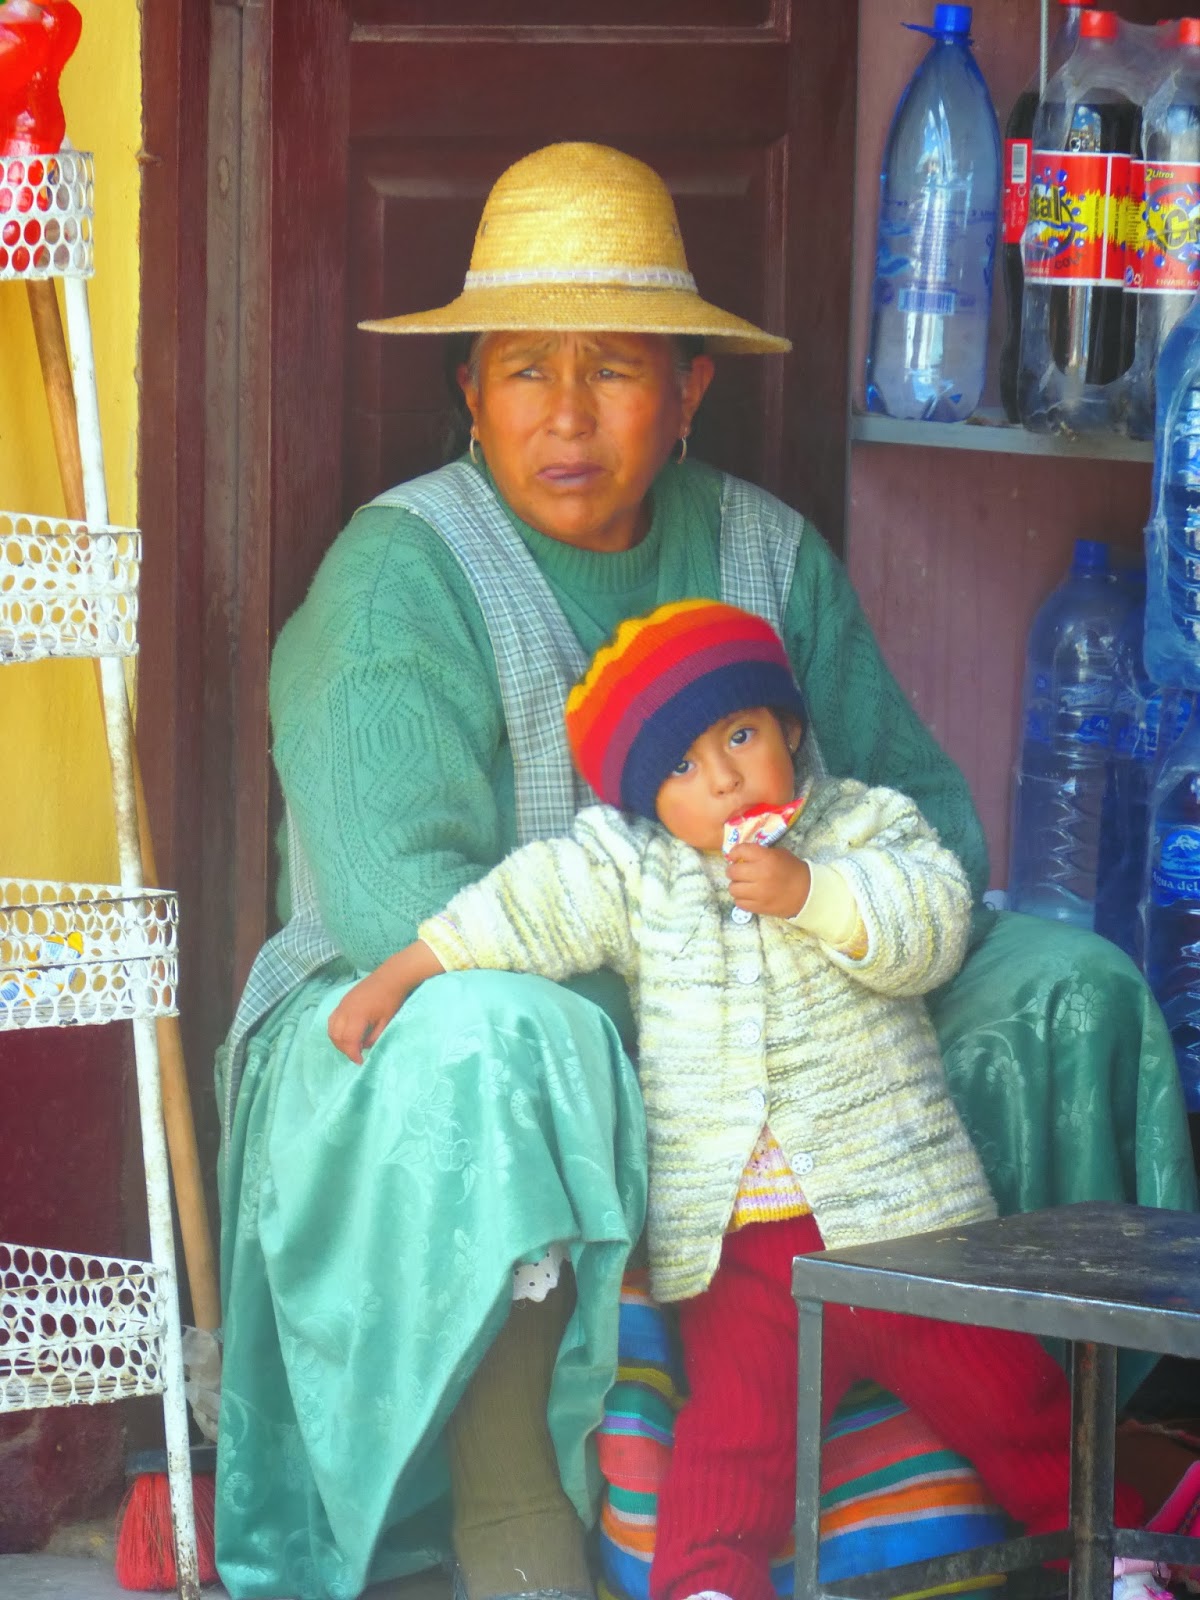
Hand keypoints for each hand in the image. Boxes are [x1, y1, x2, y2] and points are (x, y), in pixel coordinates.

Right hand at [327, 940, 444, 1063]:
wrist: (391, 976)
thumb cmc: (392, 999)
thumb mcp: (386, 1022)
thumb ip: (374, 1037)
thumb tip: (364, 1047)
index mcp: (357, 1016)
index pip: (348, 1041)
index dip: (352, 1054)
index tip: (360, 1061)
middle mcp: (345, 1010)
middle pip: (336, 1036)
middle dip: (344, 1049)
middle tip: (356, 1055)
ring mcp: (342, 1004)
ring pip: (331, 1028)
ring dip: (338, 1040)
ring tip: (351, 1046)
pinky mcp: (343, 1000)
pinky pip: (333, 1019)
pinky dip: (336, 1029)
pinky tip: (347, 1033)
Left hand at [725, 844, 811, 918]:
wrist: (807, 893)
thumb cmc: (793, 871)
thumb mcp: (780, 854)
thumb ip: (761, 853)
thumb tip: (742, 855)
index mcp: (767, 858)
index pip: (741, 851)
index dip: (734, 852)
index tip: (734, 856)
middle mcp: (760, 875)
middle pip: (733, 871)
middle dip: (732, 870)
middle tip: (737, 871)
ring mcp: (758, 893)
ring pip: (733, 888)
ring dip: (736, 885)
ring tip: (742, 884)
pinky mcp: (759, 907)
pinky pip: (739, 902)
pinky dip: (741, 898)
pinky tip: (747, 895)